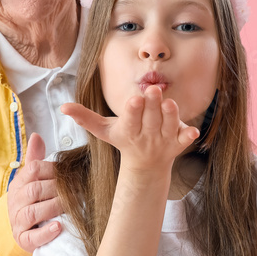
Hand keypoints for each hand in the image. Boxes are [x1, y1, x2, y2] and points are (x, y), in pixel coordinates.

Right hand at [8, 133, 63, 252]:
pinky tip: (58, 227)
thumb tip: (36, 135)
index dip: (52, 169)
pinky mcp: (22, 240)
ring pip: (33, 212)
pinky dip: (45, 233)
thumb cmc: (33, 200)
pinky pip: (31, 237)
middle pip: (35, 190)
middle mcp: (15, 201)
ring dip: (54, 207)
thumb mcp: (32, 179)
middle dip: (57, 189)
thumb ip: (36, 158)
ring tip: (72, 206)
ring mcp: (17, 221)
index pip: (33, 170)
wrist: (23, 228)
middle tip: (78, 189)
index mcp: (19, 183)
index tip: (69, 171)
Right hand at [60, 85, 199, 172]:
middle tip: (153, 89)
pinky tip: (193, 131)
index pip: (130, 120)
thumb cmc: (124, 140)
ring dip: (170, 116)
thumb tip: (63, 107)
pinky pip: (185, 140)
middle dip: (152, 104)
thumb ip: (85, 117)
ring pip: (168, 126)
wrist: (145, 166)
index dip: (133, 110)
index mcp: (129, 131)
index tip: (134, 99)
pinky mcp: (178, 143)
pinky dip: (189, 136)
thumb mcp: (104, 130)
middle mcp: (147, 136)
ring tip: (169, 103)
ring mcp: (163, 140)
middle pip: (150, 119)